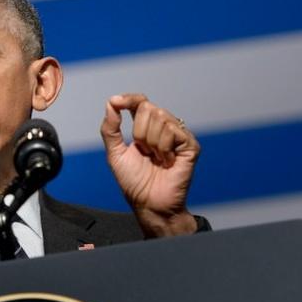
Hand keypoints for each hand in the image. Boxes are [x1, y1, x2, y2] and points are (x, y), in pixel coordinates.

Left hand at [100, 93, 199, 236]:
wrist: (149, 203)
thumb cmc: (133, 182)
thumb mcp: (115, 153)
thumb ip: (111, 128)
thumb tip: (111, 103)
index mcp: (145, 127)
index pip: (140, 102)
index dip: (129, 99)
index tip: (116, 102)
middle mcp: (163, 128)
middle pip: (148, 107)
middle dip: (138, 131)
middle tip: (144, 152)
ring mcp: (178, 135)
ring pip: (160, 118)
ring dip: (151, 142)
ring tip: (155, 159)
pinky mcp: (190, 145)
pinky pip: (173, 131)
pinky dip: (163, 148)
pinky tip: (167, 162)